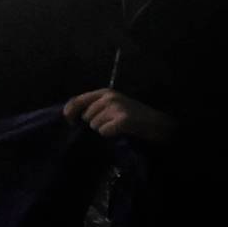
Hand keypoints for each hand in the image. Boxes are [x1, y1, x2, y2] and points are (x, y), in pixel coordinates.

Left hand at [63, 89, 177, 141]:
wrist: (158, 123)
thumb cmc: (133, 115)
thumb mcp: (113, 104)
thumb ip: (94, 105)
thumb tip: (70, 114)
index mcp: (105, 92)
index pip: (76, 100)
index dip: (69, 112)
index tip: (70, 121)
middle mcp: (109, 97)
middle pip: (86, 117)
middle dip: (94, 123)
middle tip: (110, 123)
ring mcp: (116, 108)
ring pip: (94, 125)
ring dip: (103, 129)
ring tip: (118, 126)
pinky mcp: (122, 120)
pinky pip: (104, 132)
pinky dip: (110, 134)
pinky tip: (120, 131)